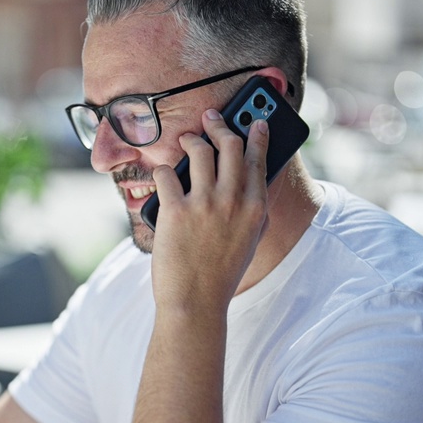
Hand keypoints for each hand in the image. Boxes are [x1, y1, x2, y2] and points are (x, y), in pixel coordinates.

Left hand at [149, 108, 269, 312]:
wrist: (196, 304)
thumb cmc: (221, 275)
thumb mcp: (250, 242)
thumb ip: (254, 211)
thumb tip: (253, 182)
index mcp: (256, 208)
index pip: (258, 159)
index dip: (255, 134)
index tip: (253, 120)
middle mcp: (233, 201)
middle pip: (230, 145)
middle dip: (220, 125)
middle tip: (211, 118)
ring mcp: (204, 204)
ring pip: (199, 150)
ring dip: (191, 140)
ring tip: (186, 141)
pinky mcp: (175, 210)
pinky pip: (167, 173)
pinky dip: (164, 170)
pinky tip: (164, 175)